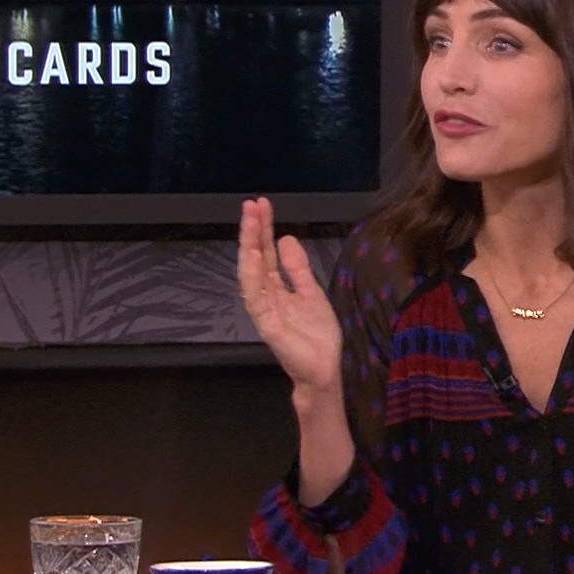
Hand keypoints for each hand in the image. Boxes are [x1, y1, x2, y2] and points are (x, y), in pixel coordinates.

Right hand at [238, 197, 341, 399]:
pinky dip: (252, 275)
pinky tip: (253, 255)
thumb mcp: (310, 292)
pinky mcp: (266, 324)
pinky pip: (255, 297)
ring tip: (249, 221)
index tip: (262, 204)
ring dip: (249, 247)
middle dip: (253, 231)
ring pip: (251, 274)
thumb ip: (297, 269)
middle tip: (250, 204)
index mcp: (277, 288)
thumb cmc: (316, 335)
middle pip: (257, 258)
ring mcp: (263, 309)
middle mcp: (266, 295)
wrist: (324, 369)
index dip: (264, 229)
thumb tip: (286, 237)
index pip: (268, 253)